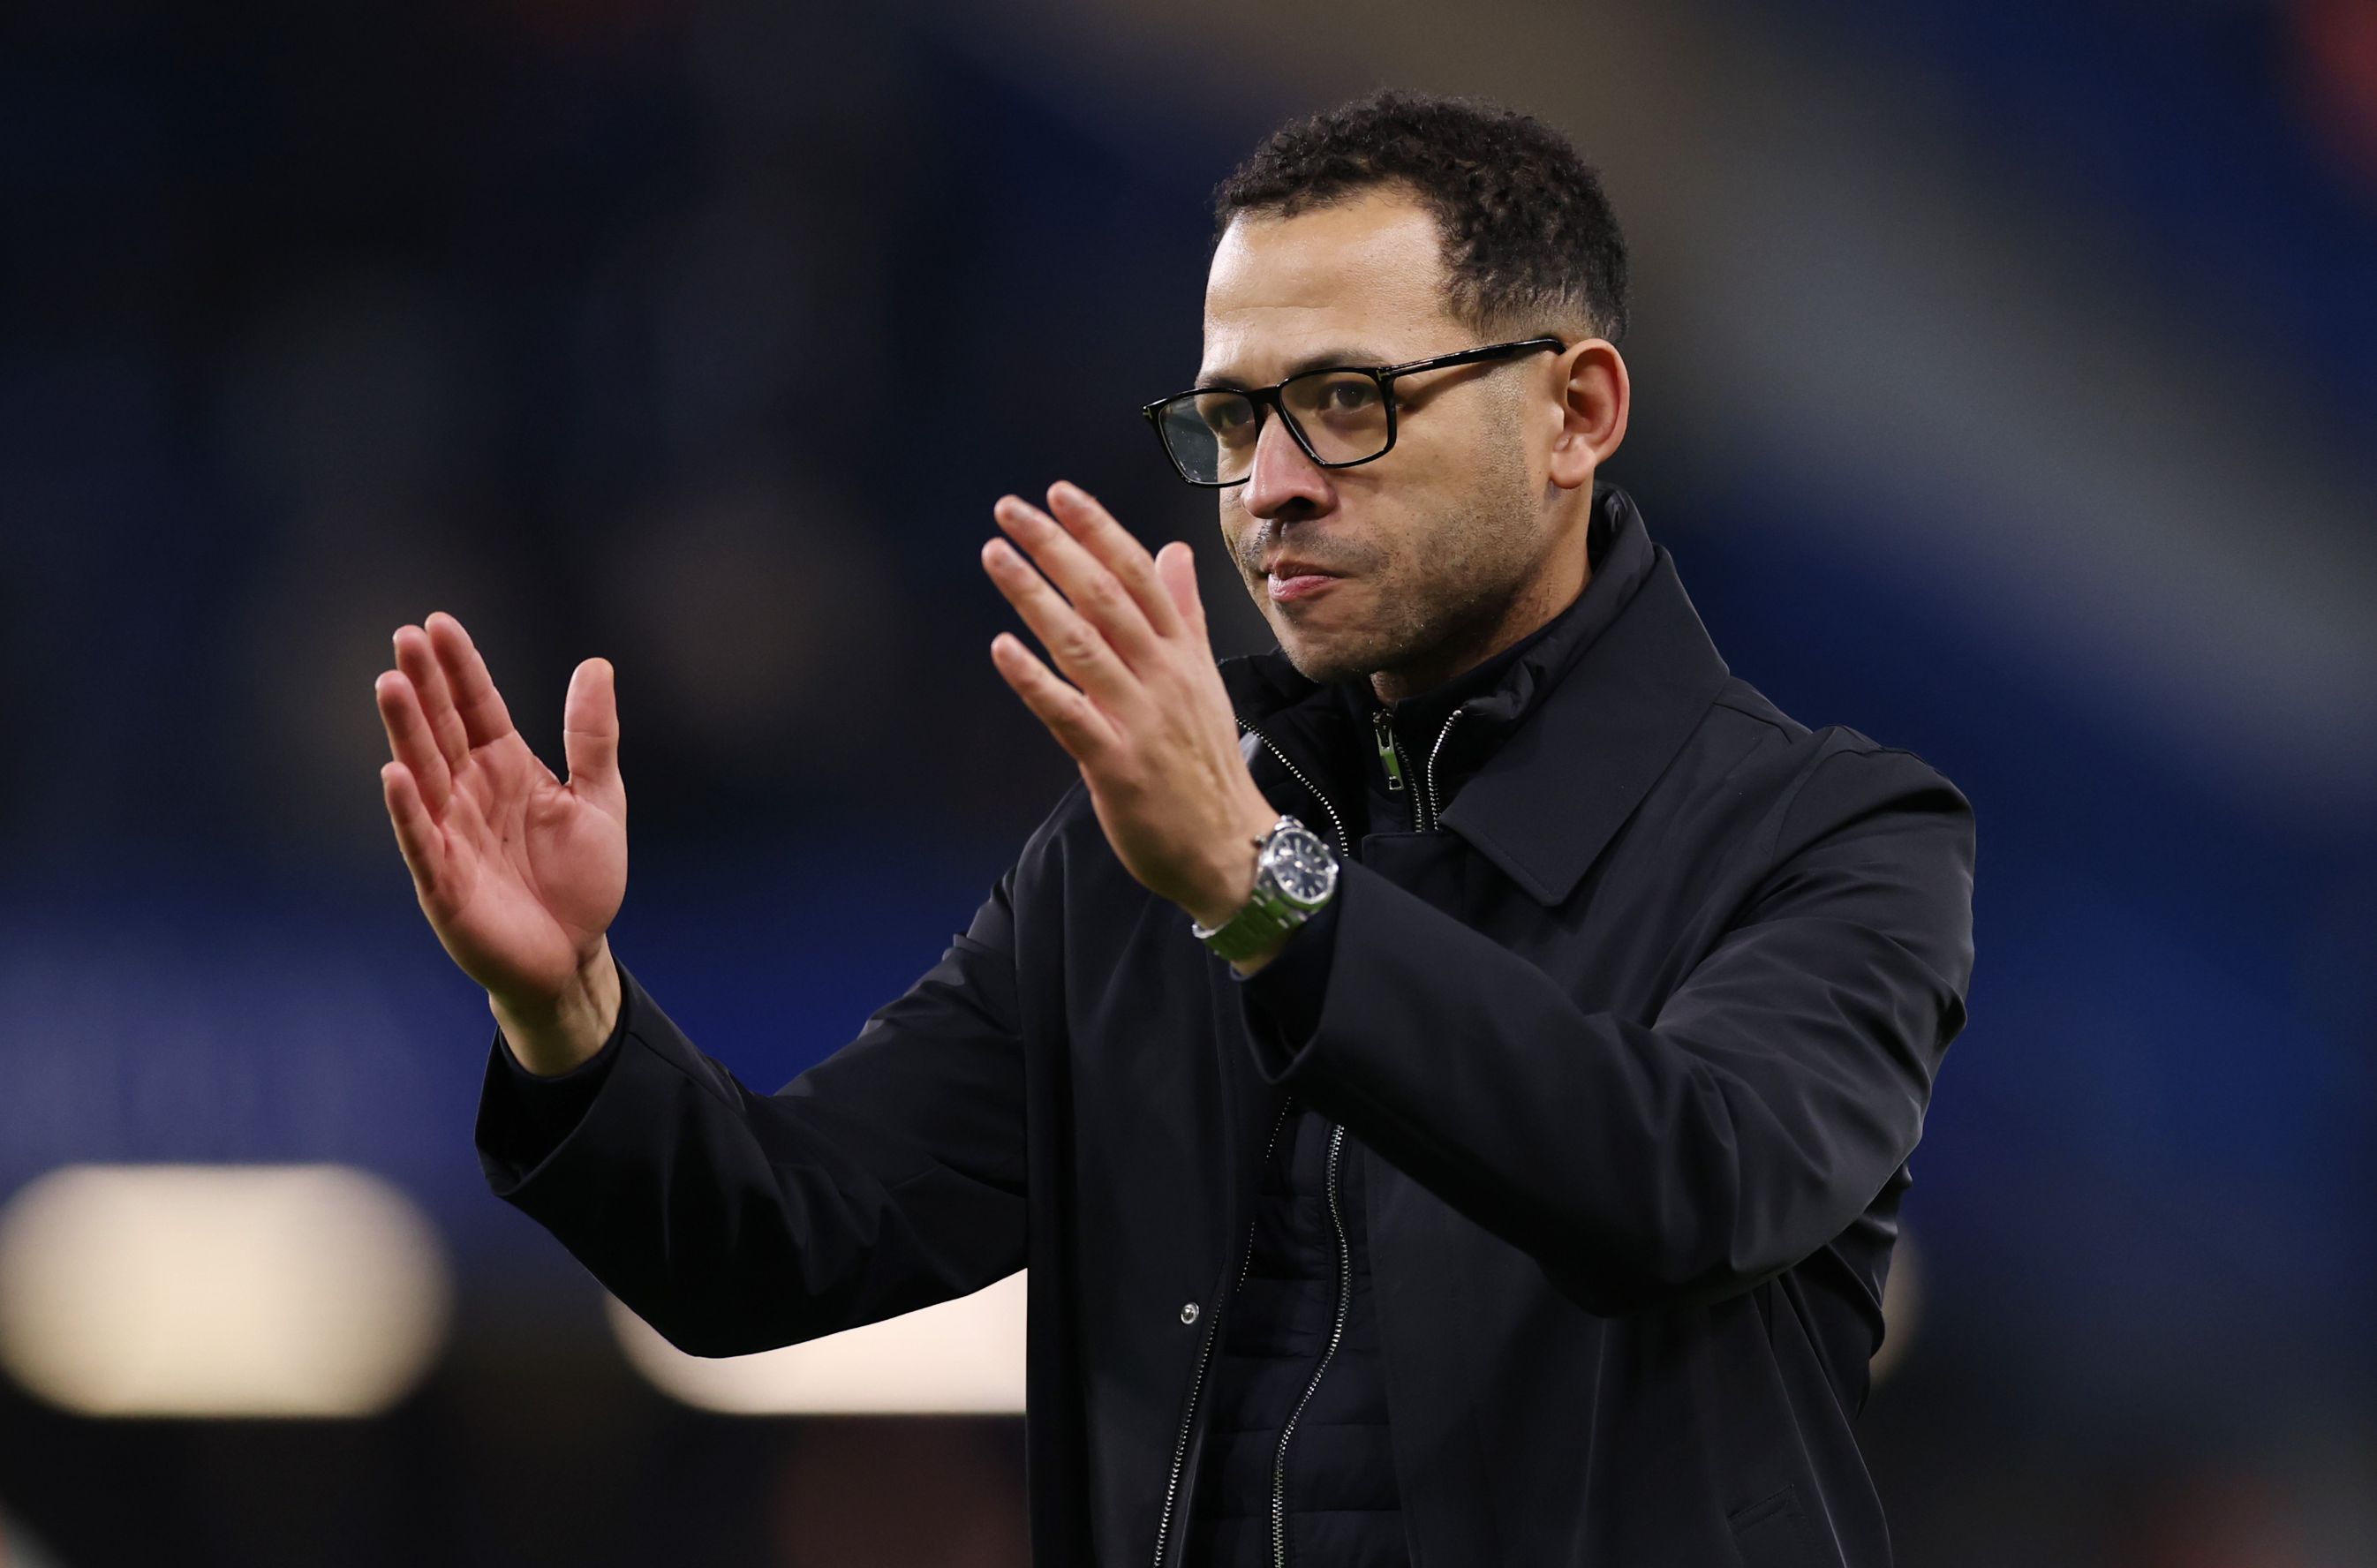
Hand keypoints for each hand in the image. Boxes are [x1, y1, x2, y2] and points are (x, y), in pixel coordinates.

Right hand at [374, 612, 626, 1069]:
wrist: (573, 955)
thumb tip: (596, 664)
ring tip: (390, 686)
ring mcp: (452, 835)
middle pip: (442, 731)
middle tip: (404, 639)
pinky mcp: (444, 883)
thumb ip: (593, 737)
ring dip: (406, 732)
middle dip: (424, 687)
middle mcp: (470, 793)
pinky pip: (422, 840)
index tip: (438, 624)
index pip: (477, 707)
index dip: (459, 668)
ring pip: (424, 774)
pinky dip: (409, 810)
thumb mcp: (600, 799)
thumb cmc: (581, 878)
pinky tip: (393, 773)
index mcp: (506, 768)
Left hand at [982, 482, 1279, 938]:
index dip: (1098, 530)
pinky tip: (1001, 648)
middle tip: (1011, 510)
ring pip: (1083, 644)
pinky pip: (1069, 714)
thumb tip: (1174, 552)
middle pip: (1106, 596)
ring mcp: (1140, 719)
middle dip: (1056, 547)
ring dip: (1035, 596)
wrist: (1229, 848)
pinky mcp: (1116, 765)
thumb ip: (1185, 615)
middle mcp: (1164, 677)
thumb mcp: (1203, 680)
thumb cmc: (1207, 766)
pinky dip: (1034, 680)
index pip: (1139, 575)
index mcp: (1183, 654)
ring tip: (996, 557)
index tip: (1059, 493)